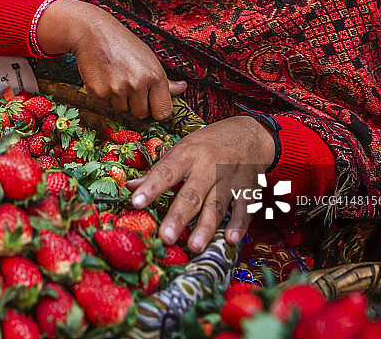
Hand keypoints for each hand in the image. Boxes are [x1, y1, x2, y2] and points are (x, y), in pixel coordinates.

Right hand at [36, 0, 185, 120]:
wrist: (93, 32)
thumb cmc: (124, 43)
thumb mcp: (149, 58)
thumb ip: (165, 80)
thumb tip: (183, 88)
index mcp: (154, 76)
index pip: (163, 112)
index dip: (157, 109)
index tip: (152, 103)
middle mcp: (137, 84)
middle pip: (141, 114)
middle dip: (137, 105)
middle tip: (130, 86)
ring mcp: (117, 89)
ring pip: (122, 110)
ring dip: (120, 100)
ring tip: (116, 78)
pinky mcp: (98, 92)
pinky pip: (105, 105)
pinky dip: (105, 96)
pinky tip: (104, 78)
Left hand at [126, 116, 276, 253]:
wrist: (250, 133)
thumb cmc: (209, 143)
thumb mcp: (182, 148)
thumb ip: (160, 170)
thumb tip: (130, 187)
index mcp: (187, 154)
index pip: (166, 171)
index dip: (150, 187)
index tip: (135, 202)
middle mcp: (208, 166)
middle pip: (191, 194)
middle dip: (178, 216)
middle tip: (165, 237)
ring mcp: (230, 178)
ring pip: (216, 205)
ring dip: (205, 227)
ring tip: (194, 247)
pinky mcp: (248, 189)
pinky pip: (244, 209)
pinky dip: (238, 224)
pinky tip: (230, 239)